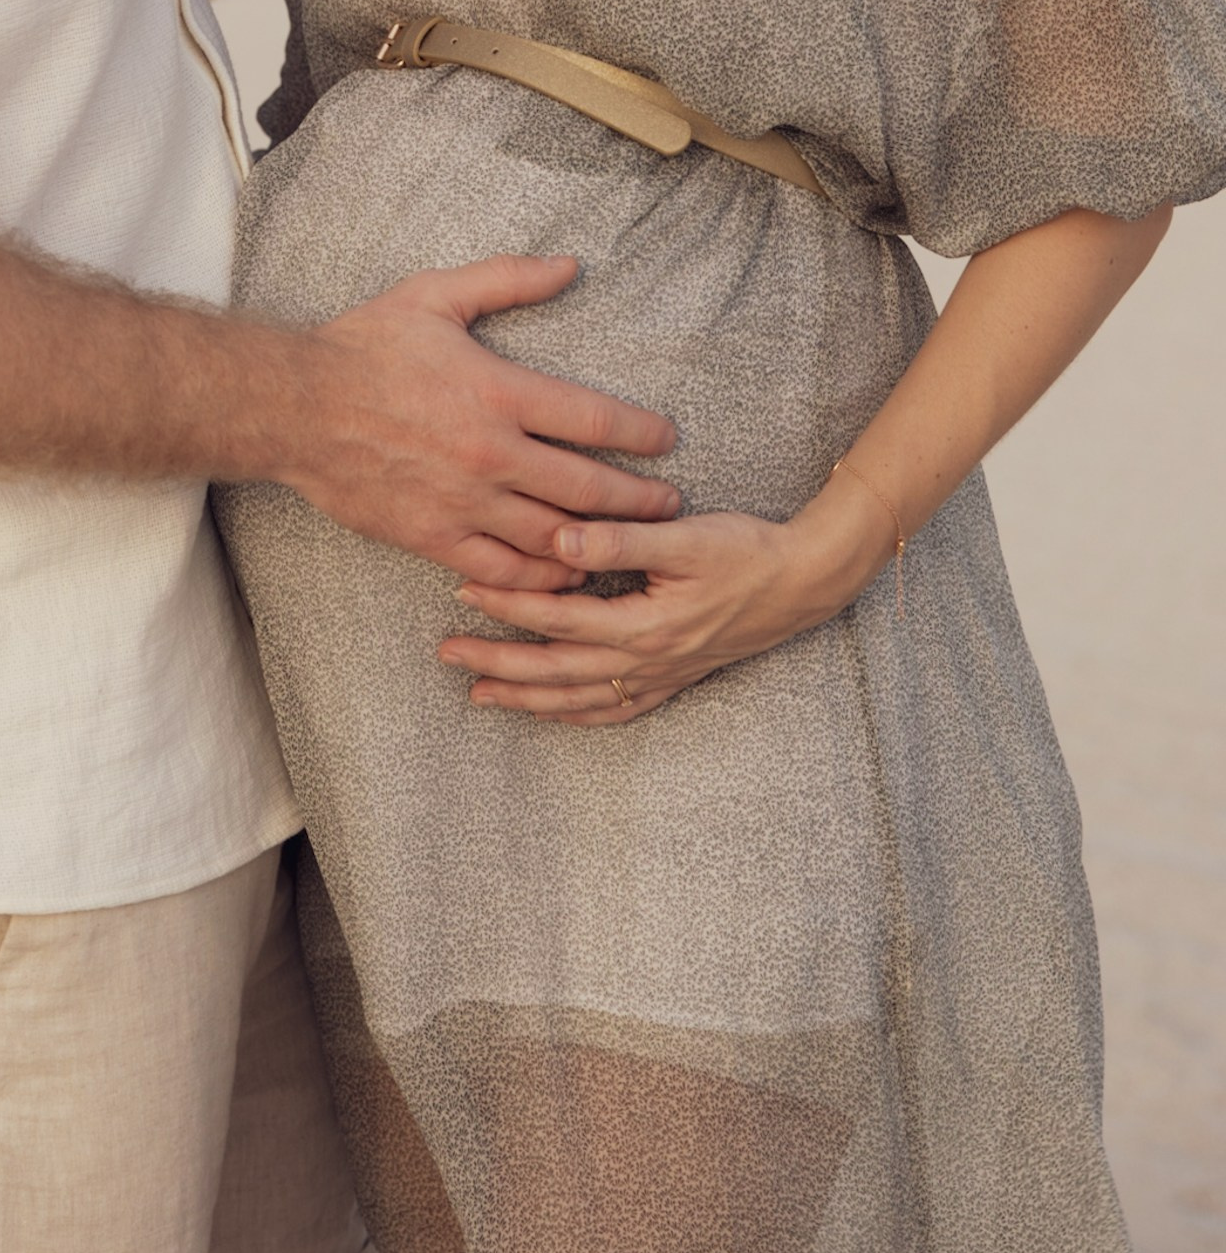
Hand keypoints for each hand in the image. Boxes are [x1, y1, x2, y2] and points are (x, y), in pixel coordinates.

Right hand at [293, 254, 681, 592]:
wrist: (294, 407)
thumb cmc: (365, 347)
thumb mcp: (436, 295)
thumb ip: (507, 280)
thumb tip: (569, 265)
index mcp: (498, 391)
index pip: (594, 418)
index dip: (641, 433)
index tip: (666, 439)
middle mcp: (491, 453)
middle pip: (589, 488)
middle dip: (640, 501)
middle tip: (670, 505)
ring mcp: (464, 503)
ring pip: (553, 538)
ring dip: (600, 544)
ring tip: (630, 545)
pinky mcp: (434, 538)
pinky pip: (503, 569)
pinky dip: (540, 577)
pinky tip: (563, 572)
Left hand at [438, 476, 886, 717]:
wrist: (805, 582)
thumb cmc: (746, 550)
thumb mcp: (683, 535)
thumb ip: (618, 538)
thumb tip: (558, 538)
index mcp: (642, 625)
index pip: (557, 619)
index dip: (508, 605)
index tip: (464, 589)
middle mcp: (646, 662)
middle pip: (555, 671)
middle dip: (497, 664)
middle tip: (447, 654)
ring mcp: (660, 677)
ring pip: (579, 700)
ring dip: (527, 699)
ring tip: (480, 697)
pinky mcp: (674, 679)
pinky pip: (615, 711)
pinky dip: (577, 716)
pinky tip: (555, 714)